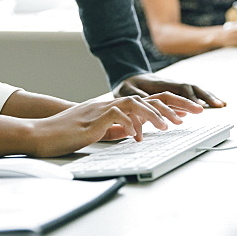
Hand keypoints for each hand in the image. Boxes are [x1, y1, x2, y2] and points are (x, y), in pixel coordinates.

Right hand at [28, 93, 192, 156]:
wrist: (42, 133)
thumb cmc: (67, 134)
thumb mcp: (98, 131)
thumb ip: (116, 129)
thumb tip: (135, 132)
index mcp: (114, 106)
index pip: (147, 101)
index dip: (169, 105)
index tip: (188, 112)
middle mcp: (110, 103)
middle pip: (148, 98)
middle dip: (173, 105)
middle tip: (194, 113)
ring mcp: (102, 109)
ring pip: (136, 104)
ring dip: (155, 114)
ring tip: (170, 126)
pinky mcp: (93, 118)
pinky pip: (117, 117)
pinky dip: (130, 125)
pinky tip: (138, 137)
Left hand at [115, 73, 224, 107]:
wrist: (127, 76)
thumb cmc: (126, 85)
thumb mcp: (127, 90)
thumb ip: (138, 97)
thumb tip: (148, 103)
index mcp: (160, 84)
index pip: (179, 90)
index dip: (190, 98)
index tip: (200, 107)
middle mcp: (170, 84)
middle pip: (192, 88)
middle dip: (206, 96)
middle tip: (219, 106)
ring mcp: (173, 86)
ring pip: (194, 90)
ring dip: (208, 96)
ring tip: (221, 105)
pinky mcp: (174, 91)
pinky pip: (191, 93)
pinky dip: (202, 98)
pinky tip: (210, 104)